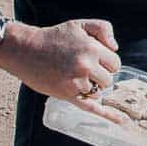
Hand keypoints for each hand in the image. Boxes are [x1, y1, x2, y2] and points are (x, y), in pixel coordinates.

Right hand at [0, 19, 127, 122]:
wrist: (25, 50)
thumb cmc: (54, 37)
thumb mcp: (80, 25)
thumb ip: (103, 29)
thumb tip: (115, 47)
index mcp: (92, 49)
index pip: (115, 64)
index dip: (106, 62)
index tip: (95, 60)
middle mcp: (86, 66)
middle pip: (108, 80)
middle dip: (99, 75)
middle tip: (82, 68)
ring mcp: (77, 82)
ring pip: (98, 92)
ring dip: (90, 87)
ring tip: (73, 76)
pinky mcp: (67, 94)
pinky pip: (91, 107)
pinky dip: (107, 114)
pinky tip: (121, 121)